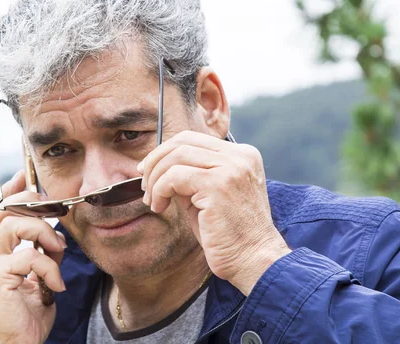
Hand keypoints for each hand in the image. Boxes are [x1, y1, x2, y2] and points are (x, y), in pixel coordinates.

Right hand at [0, 170, 66, 343]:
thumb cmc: (24, 316)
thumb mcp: (32, 278)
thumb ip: (37, 254)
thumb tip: (54, 234)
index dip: (12, 190)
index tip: (28, 177)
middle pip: (3, 208)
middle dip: (32, 203)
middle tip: (54, 212)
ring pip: (16, 224)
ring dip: (45, 233)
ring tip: (57, 252)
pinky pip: (30, 255)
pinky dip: (50, 266)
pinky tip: (55, 284)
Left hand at [138, 131, 290, 295]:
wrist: (255, 261)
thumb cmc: (230, 235)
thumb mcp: (209, 196)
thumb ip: (191, 177)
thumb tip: (158, 167)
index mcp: (242, 155)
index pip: (193, 139)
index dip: (164, 151)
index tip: (147, 170)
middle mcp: (240, 156)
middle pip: (183, 141)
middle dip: (155, 161)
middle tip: (144, 185)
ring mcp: (231, 168)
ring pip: (176, 156)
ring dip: (155, 179)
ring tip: (152, 201)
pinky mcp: (218, 185)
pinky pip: (174, 177)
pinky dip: (160, 190)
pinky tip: (159, 207)